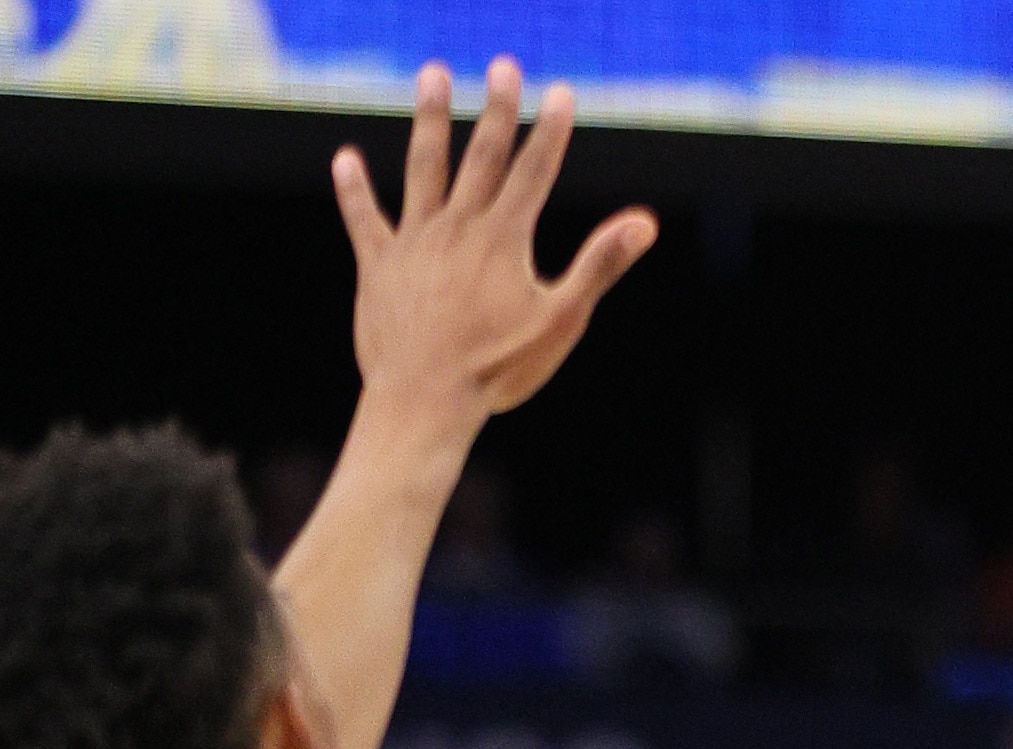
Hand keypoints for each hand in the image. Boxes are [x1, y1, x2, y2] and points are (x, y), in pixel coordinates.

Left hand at [330, 58, 656, 433]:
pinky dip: (355, 190)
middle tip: (503, 64)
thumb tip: (643, 223)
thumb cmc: (500, 367)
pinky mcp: (379, 265)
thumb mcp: (562, 319)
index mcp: (504, 239)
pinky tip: (348, 159)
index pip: (533, 172)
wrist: (424, 398)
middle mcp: (457, 227)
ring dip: (429, 120)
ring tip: (433, 74)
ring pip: (423, 169)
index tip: (560, 92)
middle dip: (496, 110)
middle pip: (480, 157)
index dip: (549, 131)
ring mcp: (414, 242)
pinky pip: (364, 219)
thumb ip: (600, 264)